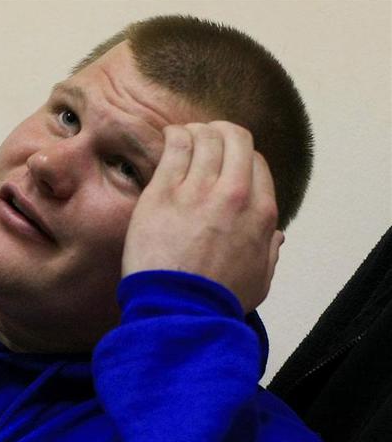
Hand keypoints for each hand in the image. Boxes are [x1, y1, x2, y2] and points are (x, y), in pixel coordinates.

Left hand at [122, 121, 282, 313]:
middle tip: (206, 137)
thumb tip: (277, 235)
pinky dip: (174, 135)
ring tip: (184, 136)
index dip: (241, 157)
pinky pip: (174, 147)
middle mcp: (235, 195)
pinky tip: (168, 136)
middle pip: (235, 139)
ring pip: (205, 138)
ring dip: (196, 131)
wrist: (179, 310)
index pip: (257, 163)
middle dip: (222, 133)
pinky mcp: (163, 193)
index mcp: (261, 213)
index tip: (226, 161)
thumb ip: (270, 253)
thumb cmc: (217, 300)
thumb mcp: (260, 280)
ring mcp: (197, 191)